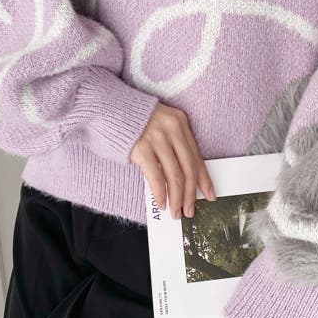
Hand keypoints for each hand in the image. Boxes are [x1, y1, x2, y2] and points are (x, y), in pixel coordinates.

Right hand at [130, 102, 216, 218]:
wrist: (107, 106)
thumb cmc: (134, 120)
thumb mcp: (160, 124)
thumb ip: (172, 144)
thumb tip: (183, 178)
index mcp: (180, 122)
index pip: (196, 156)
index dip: (204, 179)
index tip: (209, 195)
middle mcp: (172, 128)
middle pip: (188, 168)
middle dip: (190, 194)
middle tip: (190, 210)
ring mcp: (157, 138)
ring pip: (175, 175)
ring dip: (176, 198)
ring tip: (175, 211)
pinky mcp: (141, 148)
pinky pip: (156, 177)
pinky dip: (160, 194)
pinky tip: (160, 203)